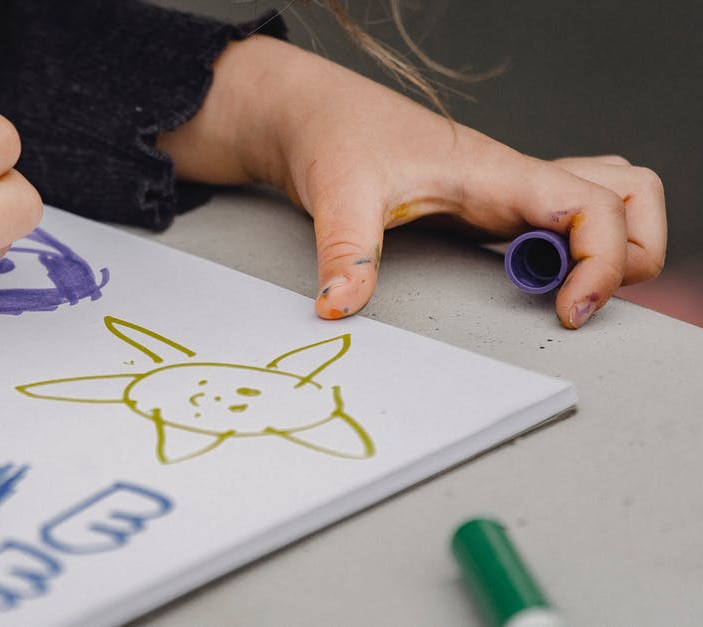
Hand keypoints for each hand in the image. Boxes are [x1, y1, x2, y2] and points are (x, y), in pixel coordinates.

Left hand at [159, 36, 665, 328]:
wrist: (311, 115)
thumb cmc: (334, 137)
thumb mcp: (337, 194)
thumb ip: (345, 251)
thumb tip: (341, 306)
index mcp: (497, 175)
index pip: (597, 208)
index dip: (604, 263)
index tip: (567, 310)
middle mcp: (516, 181)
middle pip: (632, 199)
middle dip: (629, 255)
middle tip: (570, 298)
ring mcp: (509, 193)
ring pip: (611, 200)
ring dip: (611, 246)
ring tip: (556, 288)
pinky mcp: (491, 207)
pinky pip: (567, 219)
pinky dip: (575, 248)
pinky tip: (528, 278)